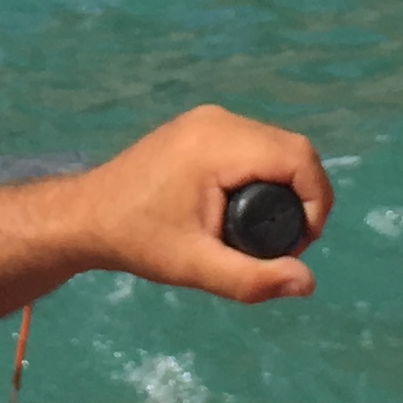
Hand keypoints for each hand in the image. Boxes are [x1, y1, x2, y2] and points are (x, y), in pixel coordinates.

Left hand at [69, 106, 331, 304]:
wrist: (86, 216)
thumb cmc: (137, 241)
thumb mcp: (195, 266)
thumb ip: (252, 278)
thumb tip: (307, 283)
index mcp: (219, 144)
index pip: (299, 158)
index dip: (316, 202)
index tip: (298, 244)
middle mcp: (219, 120)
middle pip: (292, 150)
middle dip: (303, 198)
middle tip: (285, 245)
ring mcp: (209, 119)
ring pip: (275, 146)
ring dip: (286, 186)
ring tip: (268, 233)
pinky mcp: (202, 127)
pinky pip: (254, 145)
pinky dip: (264, 175)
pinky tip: (248, 210)